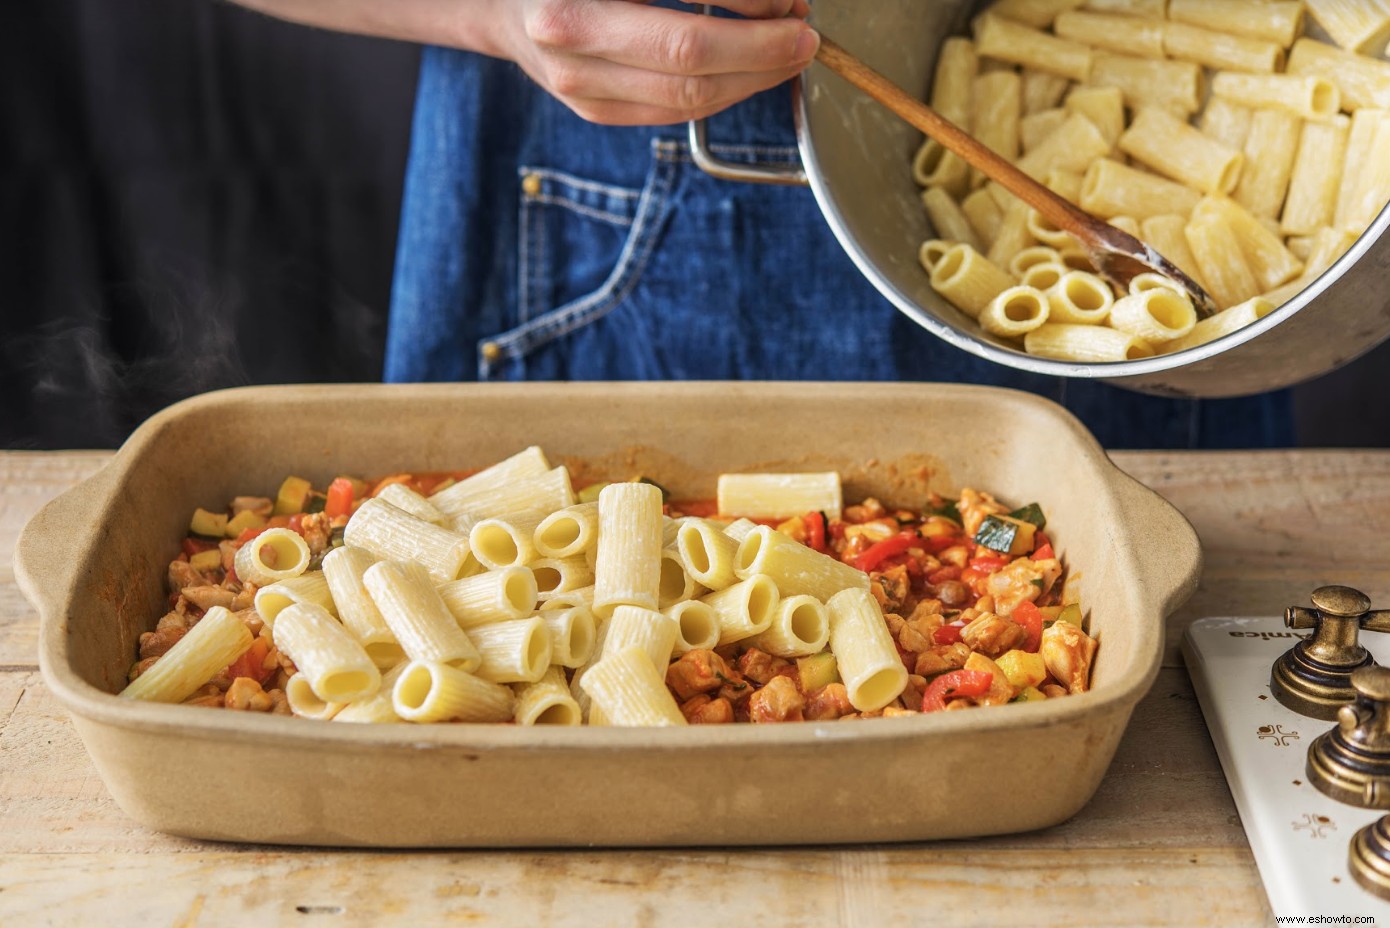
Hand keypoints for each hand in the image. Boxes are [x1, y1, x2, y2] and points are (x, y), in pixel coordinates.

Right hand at [490, 0, 818, 124]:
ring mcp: (576, 81)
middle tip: (805, 33)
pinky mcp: (593, 111)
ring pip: (688, 97)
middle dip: (763, 48)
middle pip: (688, 55)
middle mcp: (567, 30)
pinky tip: (751, 72)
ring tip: (787, 53)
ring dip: (754, 78)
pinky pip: (674, 113)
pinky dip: (725, 93)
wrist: (497, 0)